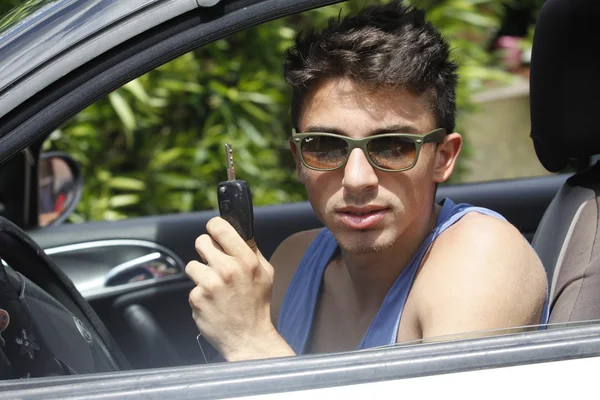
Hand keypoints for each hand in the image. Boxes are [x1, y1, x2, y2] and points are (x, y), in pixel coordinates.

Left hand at [186, 217, 292, 360]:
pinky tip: (212, 302)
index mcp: (246, 260)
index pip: (220, 228)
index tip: (214, 232)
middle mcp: (228, 269)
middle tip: (215, 263)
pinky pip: (192, 287)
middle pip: (202, 242)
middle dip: (206, 251)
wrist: (248, 338)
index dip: (214, 227)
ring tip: (215, 287)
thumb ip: (252, 250)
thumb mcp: (266, 274)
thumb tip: (239, 231)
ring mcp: (210, 284)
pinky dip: (200, 294)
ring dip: (201, 274)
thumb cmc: (257, 305)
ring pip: (193, 265)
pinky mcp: (197, 298)